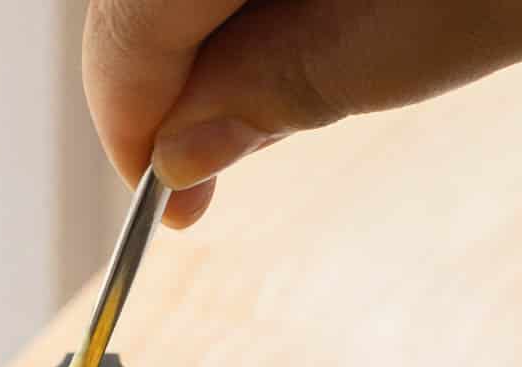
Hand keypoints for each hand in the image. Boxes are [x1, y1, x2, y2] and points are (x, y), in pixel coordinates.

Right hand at [84, 0, 521, 225]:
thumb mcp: (395, 44)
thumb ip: (264, 94)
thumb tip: (178, 157)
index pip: (127, 22)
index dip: (126, 119)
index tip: (154, 193)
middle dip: (156, 79)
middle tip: (189, 174)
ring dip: (194, 39)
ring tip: (235, 118)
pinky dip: (238, 1)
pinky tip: (267, 39)